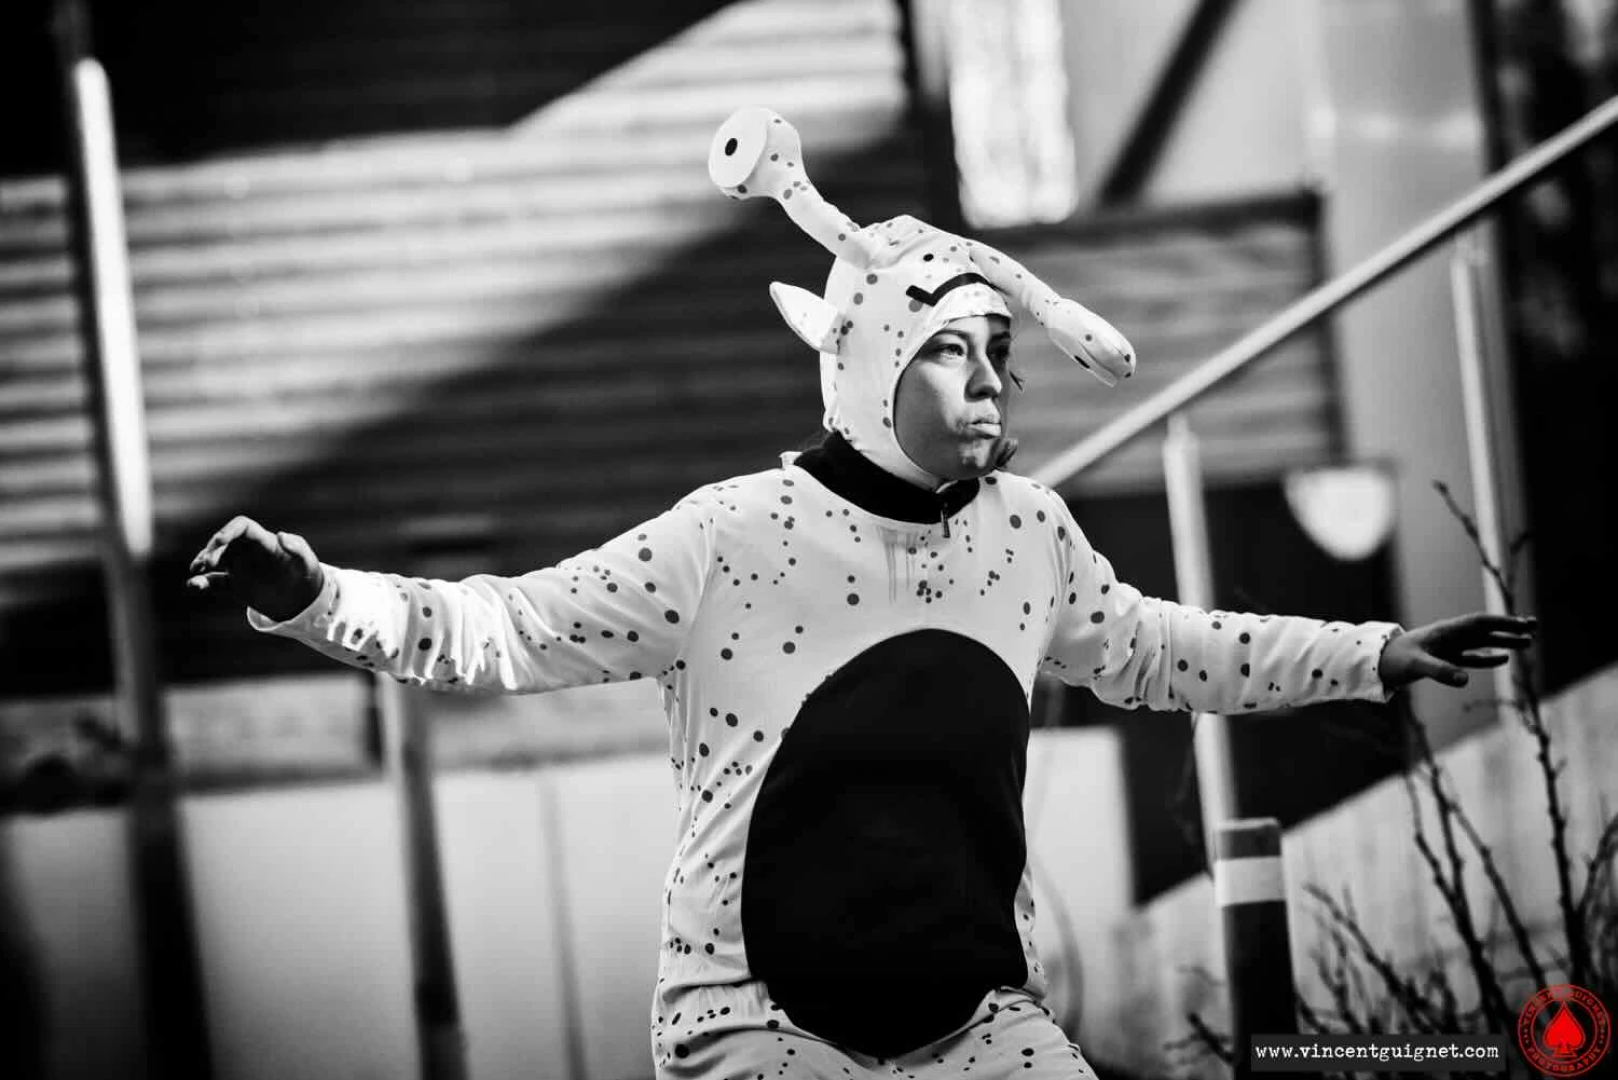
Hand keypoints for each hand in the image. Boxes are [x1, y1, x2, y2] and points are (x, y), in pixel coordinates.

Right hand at [186, 516, 324, 621]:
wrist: (304, 599)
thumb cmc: (307, 574)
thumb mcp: (307, 560)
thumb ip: (297, 547)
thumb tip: (281, 535)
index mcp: (263, 541)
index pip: (242, 526)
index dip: (229, 530)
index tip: (219, 541)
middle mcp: (248, 551)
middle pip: (224, 542)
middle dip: (213, 549)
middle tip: (209, 563)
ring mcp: (240, 567)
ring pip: (214, 559)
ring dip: (203, 562)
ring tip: (197, 571)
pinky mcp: (236, 584)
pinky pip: (214, 581)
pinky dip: (202, 583)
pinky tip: (193, 586)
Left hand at [1377, 613, 1537, 688]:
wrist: (1378, 663)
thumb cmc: (1395, 660)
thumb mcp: (1417, 666)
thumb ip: (1440, 671)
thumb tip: (1465, 680)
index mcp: (1446, 631)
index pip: (1479, 623)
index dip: (1502, 622)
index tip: (1523, 623)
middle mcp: (1450, 636)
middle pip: (1486, 630)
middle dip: (1510, 628)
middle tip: (1535, 627)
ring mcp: (1449, 647)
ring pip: (1483, 642)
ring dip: (1505, 641)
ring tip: (1529, 642)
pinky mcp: (1445, 659)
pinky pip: (1472, 657)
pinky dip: (1488, 656)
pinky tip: (1504, 657)